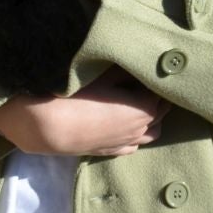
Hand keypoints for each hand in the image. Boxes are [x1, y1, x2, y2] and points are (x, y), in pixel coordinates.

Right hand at [0, 69, 168, 156]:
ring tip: (141, 103)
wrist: (50, 127)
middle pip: (160, 111)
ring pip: (152, 132)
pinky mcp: (112, 151)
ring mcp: (128, 142)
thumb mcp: (103, 75)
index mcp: (144, 107)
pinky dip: (137, 134)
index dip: (158, 79)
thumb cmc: (77, 96)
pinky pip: (135, 144)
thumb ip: (125, 69)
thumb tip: (139, 62)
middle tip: (148, 80)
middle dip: (158, 97)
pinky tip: (129, 124)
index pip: (161, 91)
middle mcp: (141, 127)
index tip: (154, 67)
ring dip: (151, 118)